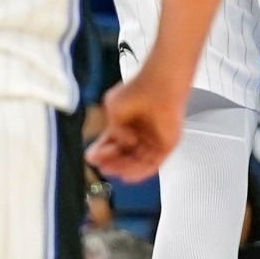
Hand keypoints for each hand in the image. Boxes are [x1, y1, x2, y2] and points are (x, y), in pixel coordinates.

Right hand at [86, 66, 183, 181]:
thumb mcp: (114, 109)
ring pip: (137, 164)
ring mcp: (152, 141)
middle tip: (102, 166)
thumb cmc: (139, 89)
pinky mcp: (166, 145)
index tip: (92, 157)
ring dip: (123, 169)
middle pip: (123, 157)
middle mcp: (139, 135)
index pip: (111, 146)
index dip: (101, 153)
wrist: (159, 83)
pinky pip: (153, 164)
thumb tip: (124, 143)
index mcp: (126, 126)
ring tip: (111, 169)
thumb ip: (114, 130)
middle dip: (110, 163)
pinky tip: (128, 175)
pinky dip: (140, 172)